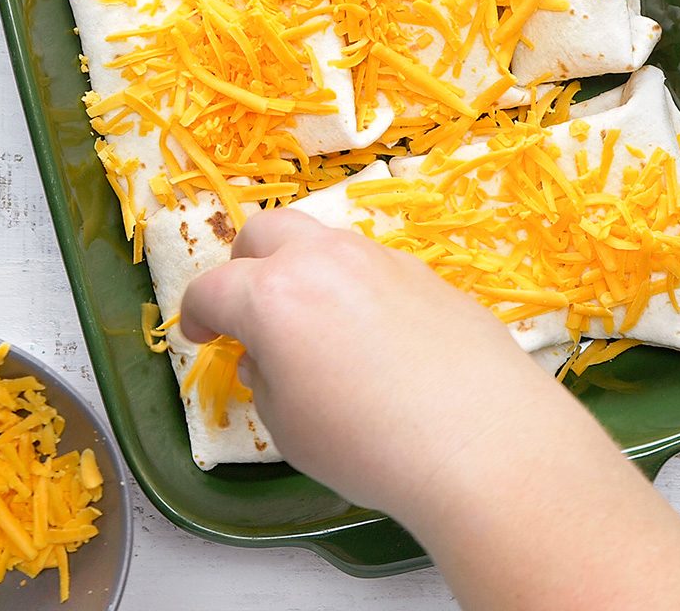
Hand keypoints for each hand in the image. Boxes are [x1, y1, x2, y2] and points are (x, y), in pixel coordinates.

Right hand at [180, 207, 557, 520]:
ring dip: (304, 272)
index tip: (199, 335)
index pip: (213, 288)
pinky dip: (355, 290)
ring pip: (325, 243)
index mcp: (274, 294)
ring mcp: (382, 260)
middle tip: (249, 313)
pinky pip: (374, 267)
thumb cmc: (370, 445)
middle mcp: (325, 260)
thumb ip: (265, 379)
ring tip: (315, 329)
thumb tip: (269, 358)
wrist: (483, 441)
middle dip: (245, 266)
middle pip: (266, 233)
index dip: (196, 314)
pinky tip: (374, 341)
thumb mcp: (288, 428)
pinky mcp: (428, 275)